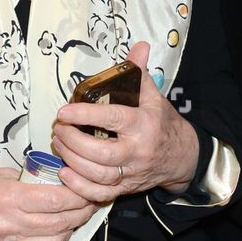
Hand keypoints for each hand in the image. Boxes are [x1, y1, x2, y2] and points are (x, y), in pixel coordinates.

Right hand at [0, 168, 95, 240]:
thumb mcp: (2, 174)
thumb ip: (32, 179)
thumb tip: (63, 180)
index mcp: (9, 198)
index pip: (56, 200)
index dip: (78, 196)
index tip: (86, 189)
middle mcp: (10, 224)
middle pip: (60, 222)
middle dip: (81, 213)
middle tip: (89, 203)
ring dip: (71, 231)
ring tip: (74, 219)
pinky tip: (58, 236)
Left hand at [52, 42, 199, 204]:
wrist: (182, 157)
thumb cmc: (162, 124)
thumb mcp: (153, 96)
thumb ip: (140, 72)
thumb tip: (139, 46)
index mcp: (144, 125)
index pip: (113, 119)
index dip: (86, 115)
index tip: (64, 111)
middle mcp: (138, 152)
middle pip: (101, 153)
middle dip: (74, 142)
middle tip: (59, 129)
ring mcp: (132, 173)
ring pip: (98, 175)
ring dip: (73, 161)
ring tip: (59, 144)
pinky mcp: (126, 188)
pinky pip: (101, 194)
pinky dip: (80, 187)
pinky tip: (66, 173)